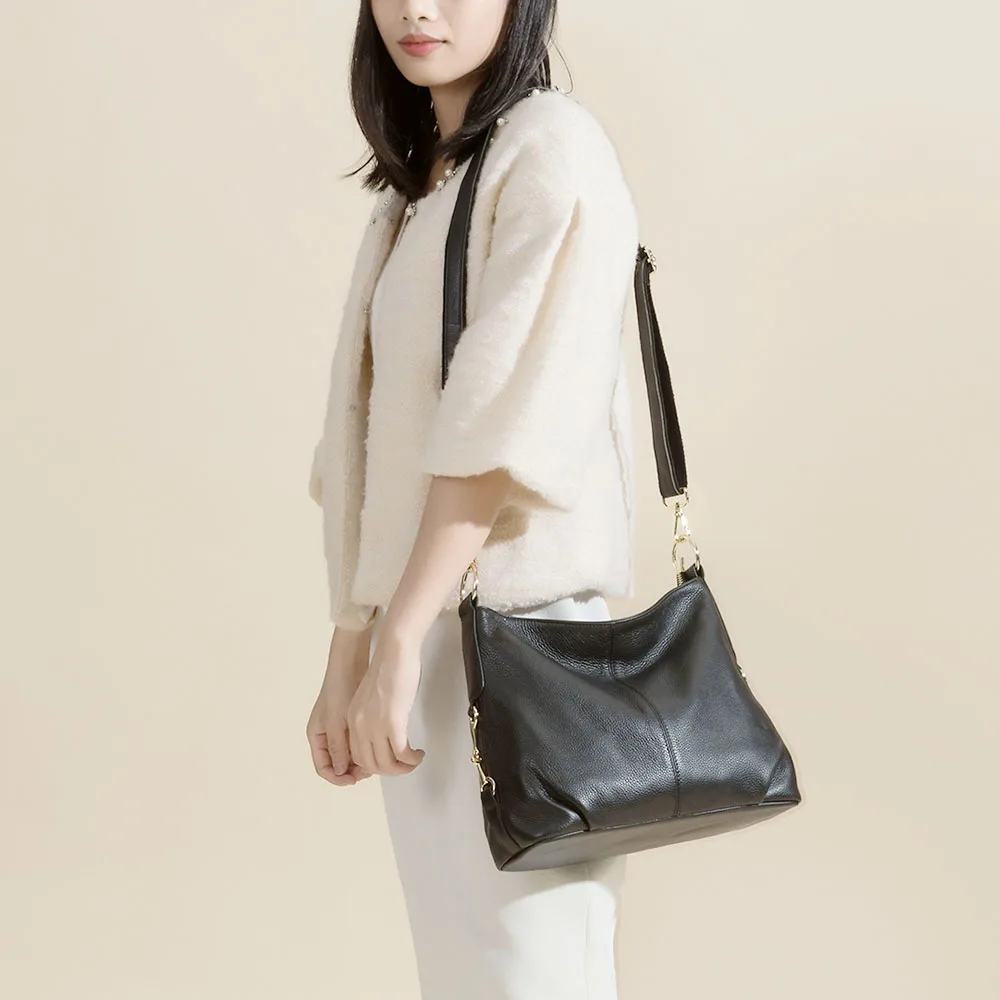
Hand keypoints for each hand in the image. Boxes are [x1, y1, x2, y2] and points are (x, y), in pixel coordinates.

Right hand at [306, 626, 375, 785]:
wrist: (351, 662)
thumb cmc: (340, 688)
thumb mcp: (336, 720)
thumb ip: (337, 746)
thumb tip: (341, 771)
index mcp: (316, 735)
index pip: (324, 768)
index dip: (339, 778)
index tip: (355, 780)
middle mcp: (326, 734)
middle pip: (339, 763)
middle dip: (354, 770)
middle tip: (372, 771)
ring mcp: (338, 727)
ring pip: (350, 754)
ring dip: (362, 760)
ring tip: (377, 760)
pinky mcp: (351, 720)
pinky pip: (358, 742)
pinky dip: (367, 748)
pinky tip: (380, 747)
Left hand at [346, 627, 425, 776]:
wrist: (395, 651)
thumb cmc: (390, 667)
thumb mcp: (373, 696)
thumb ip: (373, 715)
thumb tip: (384, 731)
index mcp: (352, 718)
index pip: (357, 755)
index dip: (375, 764)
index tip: (390, 762)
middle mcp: (359, 725)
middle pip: (370, 765)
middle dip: (390, 771)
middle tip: (405, 765)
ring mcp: (374, 725)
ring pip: (386, 765)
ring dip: (402, 768)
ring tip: (413, 761)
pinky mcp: (392, 723)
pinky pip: (401, 754)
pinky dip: (411, 759)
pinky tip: (418, 754)